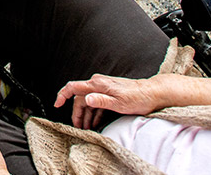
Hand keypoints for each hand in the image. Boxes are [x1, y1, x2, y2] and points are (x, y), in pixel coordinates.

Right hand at [54, 73, 172, 130]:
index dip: (63, 95)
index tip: (57, 105)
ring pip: (88, 101)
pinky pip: (97, 102)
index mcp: (97, 84)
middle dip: (77, 113)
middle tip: (78, 126)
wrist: (152, 93)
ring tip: (87, 128)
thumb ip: (101, 101)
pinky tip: (95, 122)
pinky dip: (95, 112)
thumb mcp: (119, 103)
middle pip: (80, 98)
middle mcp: (98, 83)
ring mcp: (104, 87)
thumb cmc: (137, 97)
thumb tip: (86, 99)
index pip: (73, 87)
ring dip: (86, 115)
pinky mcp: (110, 92)